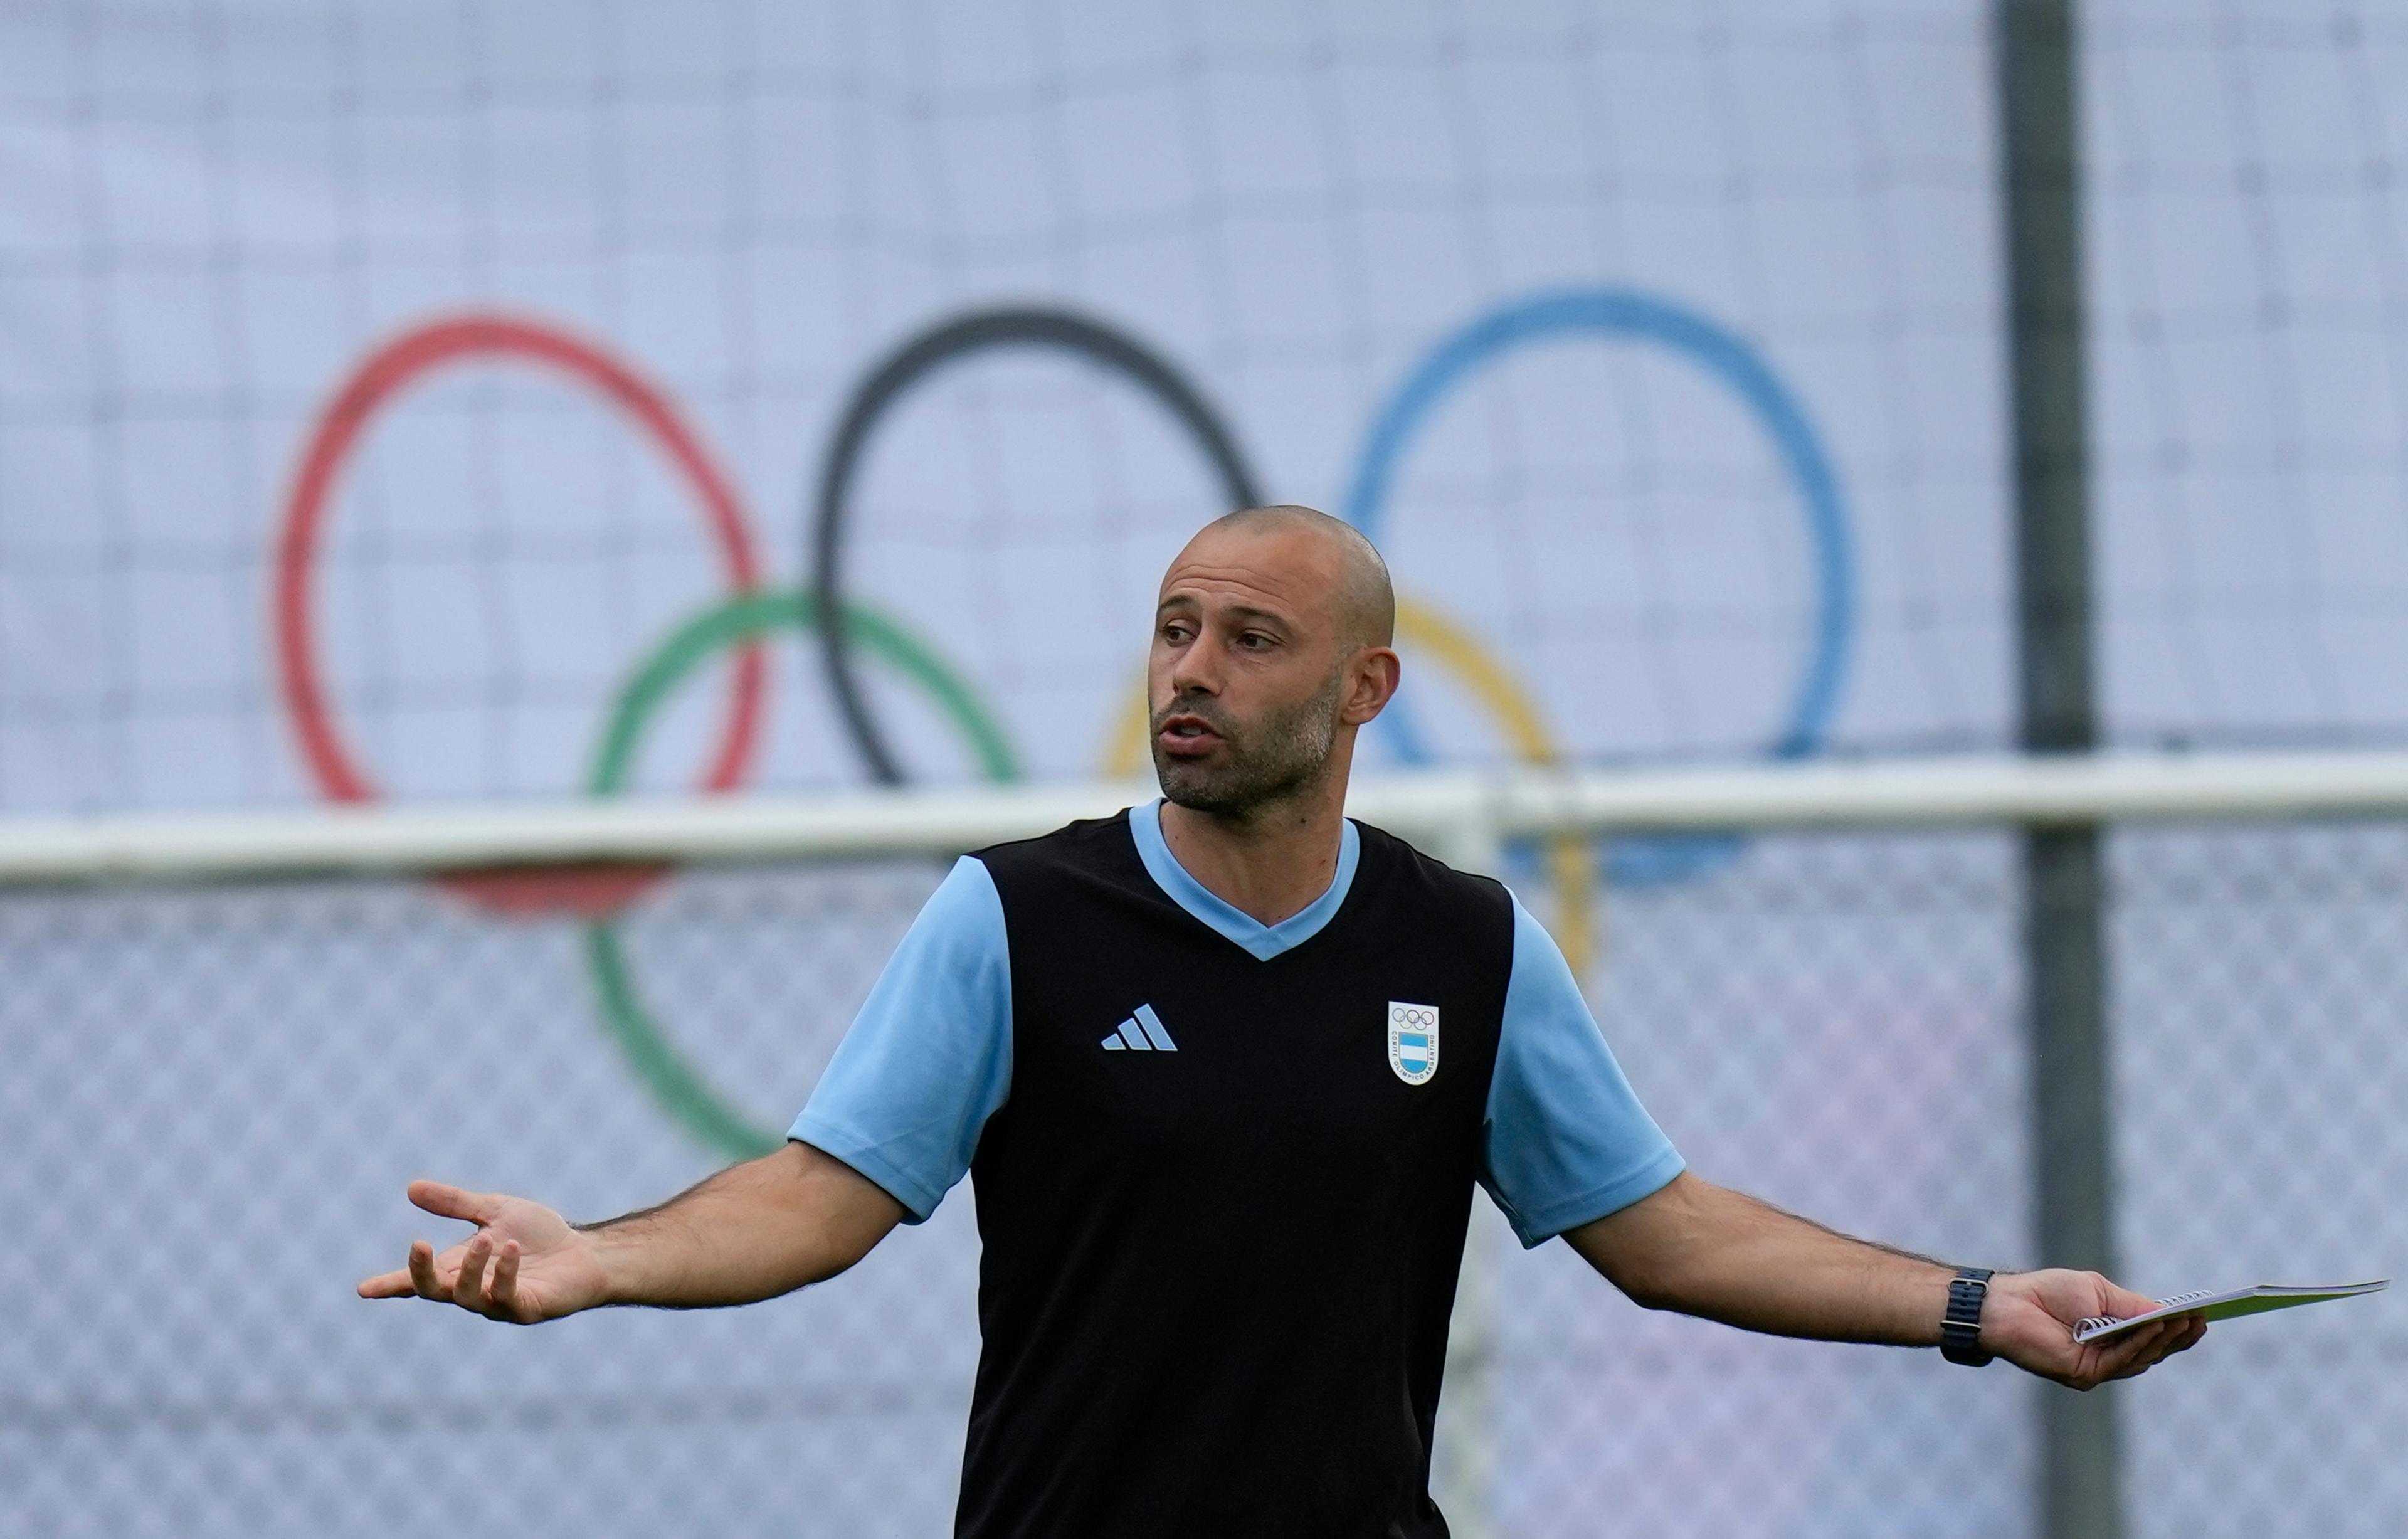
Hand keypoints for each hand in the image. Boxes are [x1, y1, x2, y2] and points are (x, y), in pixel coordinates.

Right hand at [356, 1179, 611, 1323]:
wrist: (584, 1253)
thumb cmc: (538, 1237)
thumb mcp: (494, 1211)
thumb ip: (455, 1203)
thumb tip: (411, 1188)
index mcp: (458, 1269)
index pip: (418, 1281)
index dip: (390, 1285)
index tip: (363, 1289)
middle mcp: (472, 1291)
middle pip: (434, 1290)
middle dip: (422, 1271)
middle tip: (420, 1244)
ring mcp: (497, 1304)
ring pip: (467, 1295)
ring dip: (472, 1266)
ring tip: (487, 1239)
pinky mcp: (525, 1309)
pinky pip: (506, 1296)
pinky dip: (504, 1272)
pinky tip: (511, 1249)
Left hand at [1980, 1269, 2207, 1388]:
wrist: (2007, 1303)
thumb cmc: (2048, 1294)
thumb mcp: (2098, 1292)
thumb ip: (2132, 1305)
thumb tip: (2169, 1313)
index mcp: (2114, 1336)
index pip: (2155, 1338)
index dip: (2180, 1330)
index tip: (2203, 1316)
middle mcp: (2110, 1357)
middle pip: (2155, 1352)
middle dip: (2179, 1336)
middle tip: (2200, 1319)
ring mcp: (2098, 1369)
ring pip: (2141, 1357)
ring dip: (2164, 1338)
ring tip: (2182, 1319)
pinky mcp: (2084, 1374)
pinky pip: (2119, 1359)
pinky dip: (2138, 1342)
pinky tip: (2152, 1324)